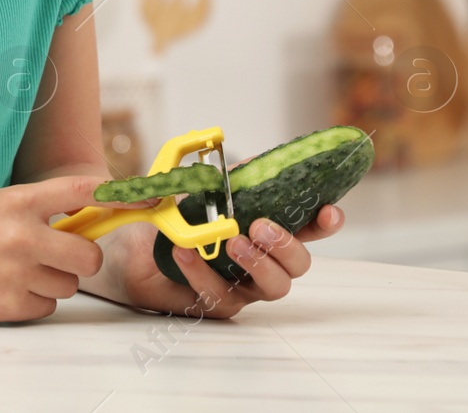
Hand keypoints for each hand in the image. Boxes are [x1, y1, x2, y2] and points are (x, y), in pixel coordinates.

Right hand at [0, 175, 152, 322]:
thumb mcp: (3, 203)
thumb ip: (45, 208)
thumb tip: (99, 215)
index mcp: (19, 202)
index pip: (80, 191)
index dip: (120, 196)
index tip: (149, 199)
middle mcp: (20, 236)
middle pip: (88, 257)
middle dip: (81, 259)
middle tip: (59, 254)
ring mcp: (15, 273)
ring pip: (70, 285)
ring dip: (53, 280)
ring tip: (18, 269)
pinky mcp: (10, 305)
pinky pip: (48, 306)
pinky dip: (35, 299)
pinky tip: (8, 286)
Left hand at [85, 203, 345, 318]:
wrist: (138, 249)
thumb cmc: (180, 221)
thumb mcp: (207, 191)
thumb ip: (233, 180)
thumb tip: (254, 163)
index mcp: (269, 232)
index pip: (310, 230)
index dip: (324, 223)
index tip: (329, 212)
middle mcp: (265, 263)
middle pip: (299, 266)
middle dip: (286, 246)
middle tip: (260, 227)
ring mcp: (244, 287)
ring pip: (273, 287)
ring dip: (256, 263)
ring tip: (232, 242)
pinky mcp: (218, 304)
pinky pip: (219, 294)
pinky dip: (203, 271)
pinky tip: (187, 252)